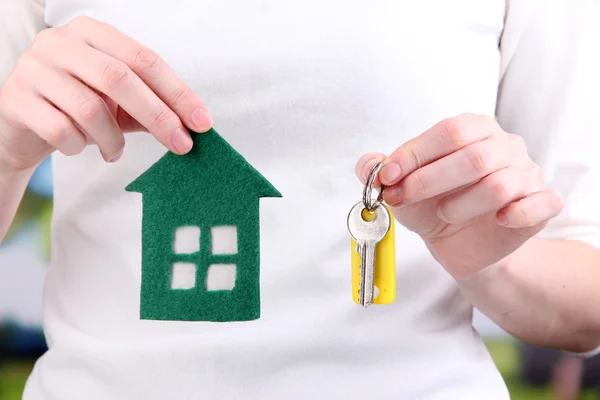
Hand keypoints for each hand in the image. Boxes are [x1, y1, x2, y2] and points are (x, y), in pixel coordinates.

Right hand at [0, 16, 211, 170]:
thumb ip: (150, 106)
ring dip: (113, 140)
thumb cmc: (78, 109)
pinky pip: (60, 130)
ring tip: (115, 151)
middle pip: (120, 78)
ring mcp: (34, 68)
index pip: (145, 60)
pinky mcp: (15, 99)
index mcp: (93, 33)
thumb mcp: (118, 103)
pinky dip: (79, 146)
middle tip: (181, 145)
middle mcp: (61, 42)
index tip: (202, 122)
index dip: (177, 93)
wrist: (23, 126)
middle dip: (158, 116)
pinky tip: (80, 147)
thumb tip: (194, 126)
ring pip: (90, 109)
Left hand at [355, 113, 563, 278]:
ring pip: (499, 184)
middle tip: (402, 199)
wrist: (462, 244)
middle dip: (428, 182)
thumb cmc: (434, 206)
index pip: (449, 132)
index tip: (387, 177)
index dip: (415, 154)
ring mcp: (528, 173)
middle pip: (473, 156)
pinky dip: (516, 214)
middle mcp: (505, 145)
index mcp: (474, 129)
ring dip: (461, 205)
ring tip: (445, 214)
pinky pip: (540, 204)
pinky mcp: (542, 204)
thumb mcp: (401, 188)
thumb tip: (369, 165)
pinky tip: (497, 221)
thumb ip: (381, 171)